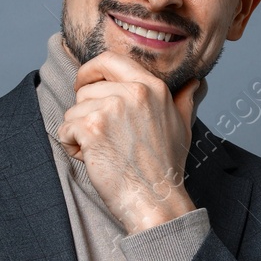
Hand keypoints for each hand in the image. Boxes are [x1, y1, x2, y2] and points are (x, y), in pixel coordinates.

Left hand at [58, 51, 203, 234]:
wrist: (155, 200)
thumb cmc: (165, 168)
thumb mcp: (182, 127)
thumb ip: (183, 100)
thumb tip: (195, 83)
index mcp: (152, 87)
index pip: (109, 59)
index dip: (90, 71)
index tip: (84, 85)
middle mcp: (133, 92)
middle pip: (86, 88)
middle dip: (85, 111)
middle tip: (102, 136)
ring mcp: (112, 108)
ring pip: (74, 109)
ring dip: (79, 132)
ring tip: (102, 151)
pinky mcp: (93, 127)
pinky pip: (66, 128)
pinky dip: (72, 146)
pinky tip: (92, 159)